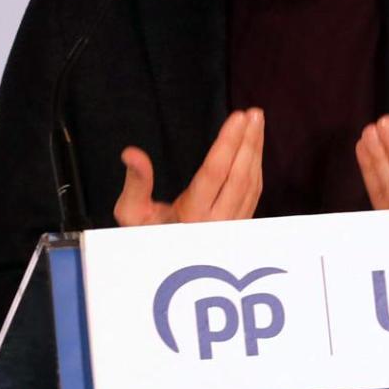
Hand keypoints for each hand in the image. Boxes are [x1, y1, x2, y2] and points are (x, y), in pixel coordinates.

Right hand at [113, 108, 265, 225]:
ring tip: (256, 123)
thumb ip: (135, 184)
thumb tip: (132, 153)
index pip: (215, 172)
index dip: (228, 142)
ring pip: (252, 183)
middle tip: (254, 114)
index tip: (238, 117)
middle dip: (249, 141)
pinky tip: (253, 149)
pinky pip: (253, 193)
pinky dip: (255, 167)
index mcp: (191, 217)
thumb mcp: (132, 216)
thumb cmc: (146, 238)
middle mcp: (218, 222)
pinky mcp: (241, 226)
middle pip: (240, 175)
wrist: (167, 274)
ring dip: (255, 151)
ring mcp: (234, 226)